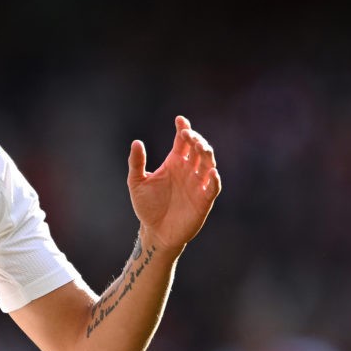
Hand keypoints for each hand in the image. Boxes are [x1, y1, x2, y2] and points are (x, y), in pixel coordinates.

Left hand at [127, 115, 220, 251]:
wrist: (155, 231)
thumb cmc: (147, 206)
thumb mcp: (136, 182)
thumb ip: (136, 163)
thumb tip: (136, 142)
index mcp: (174, 162)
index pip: (182, 141)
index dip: (183, 129)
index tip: (180, 120)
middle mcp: (188, 170)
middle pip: (197, 149)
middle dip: (196, 140)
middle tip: (188, 135)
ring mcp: (197, 184)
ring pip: (208, 164)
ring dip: (206, 154)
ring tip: (201, 147)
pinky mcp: (204, 200)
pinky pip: (212, 187)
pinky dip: (214, 179)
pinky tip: (211, 172)